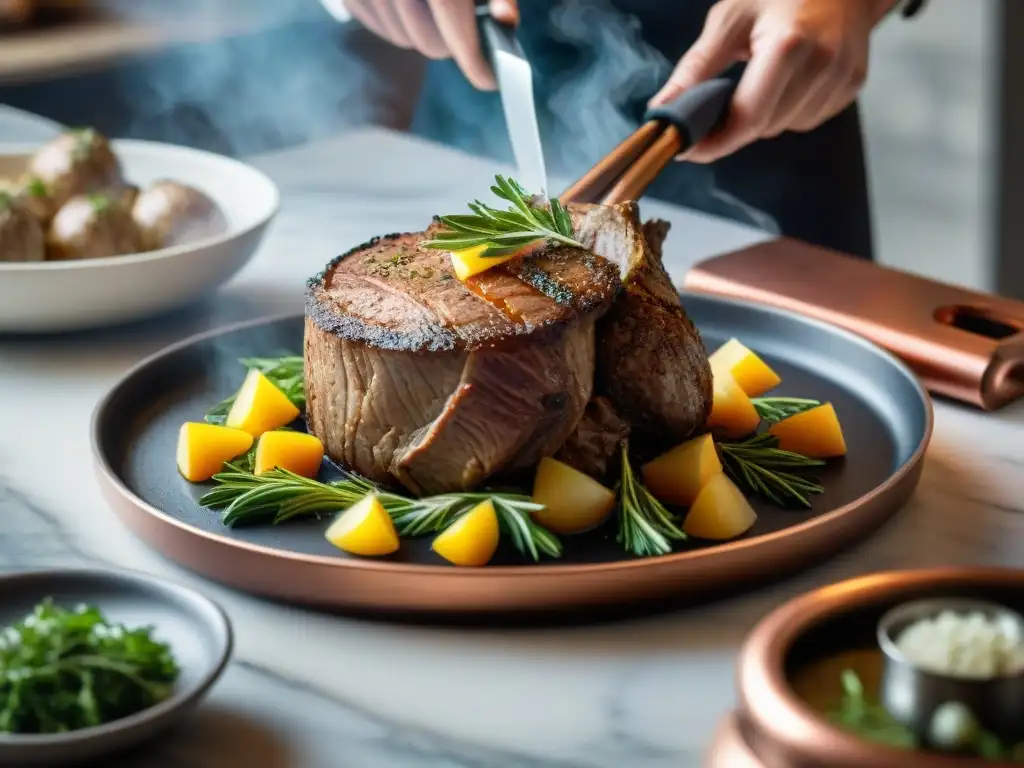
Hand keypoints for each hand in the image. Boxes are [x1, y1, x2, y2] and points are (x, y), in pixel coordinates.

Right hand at [342, 0, 518, 89]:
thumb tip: (505, 23)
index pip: (453, 19)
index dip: (474, 56)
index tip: (488, 77)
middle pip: (428, 41)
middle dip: (449, 43)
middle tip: (460, 29)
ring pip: (402, 38)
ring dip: (420, 32)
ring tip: (429, 4)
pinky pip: (376, 25)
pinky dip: (394, 21)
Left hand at [649, 0, 896, 162]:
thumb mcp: (730, 18)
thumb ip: (697, 67)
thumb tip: (663, 110)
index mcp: (788, 45)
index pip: (747, 118)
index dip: (715, 142)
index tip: (688, 148)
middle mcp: (822, 64)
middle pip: (764, 126)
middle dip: (735, 123)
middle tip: (717, 105)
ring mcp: (842, 77)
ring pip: (784, 126)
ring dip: (763, 116)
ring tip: (759, 79)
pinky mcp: (852, 84)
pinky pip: (807, 118)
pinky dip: (788, 109)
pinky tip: (787, 80)